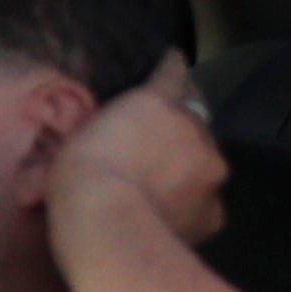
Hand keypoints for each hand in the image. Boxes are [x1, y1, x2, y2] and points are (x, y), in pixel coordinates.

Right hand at [46, 51, 227, 254]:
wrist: (106, 229)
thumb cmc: (79, 176)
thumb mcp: (76, 138)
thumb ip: (99, 129)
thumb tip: (93, 134)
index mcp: (156, 101)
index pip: (174, 73)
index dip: (173, 68)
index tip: (175, 62)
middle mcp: (193, 128)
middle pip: (196, 119)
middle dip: (182, 126)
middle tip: (159, 145)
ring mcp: (210, 170)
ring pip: (205, 162)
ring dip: (190, 167)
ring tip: (165, 189)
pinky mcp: (215, 213)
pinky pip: (206, 204)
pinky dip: (192, 206)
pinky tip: (171, 219)